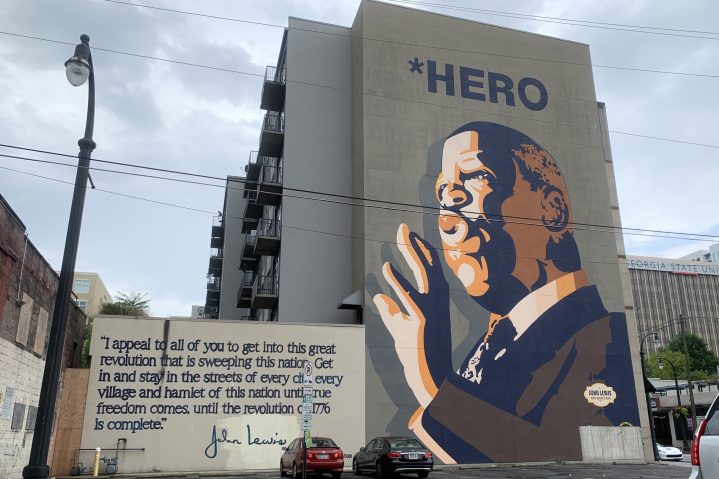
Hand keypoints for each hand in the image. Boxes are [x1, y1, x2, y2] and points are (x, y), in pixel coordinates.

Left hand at [373, 224, 450, 407]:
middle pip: (427, 266)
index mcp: (435, 302)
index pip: (430, 270)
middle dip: (414, 245)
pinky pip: (410, 298)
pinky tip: (388, 267)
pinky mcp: (421, 323)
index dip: (420, 251)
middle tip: (403, 227)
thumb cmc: (416, 354)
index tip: (410, 235)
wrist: (430, 378)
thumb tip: (379, 295)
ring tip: (400, 237)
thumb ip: (390, 311)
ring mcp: (430, 312)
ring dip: (411, 254)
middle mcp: (437, 303)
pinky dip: (399, 281)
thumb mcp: (400, 329)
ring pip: (423, 276)